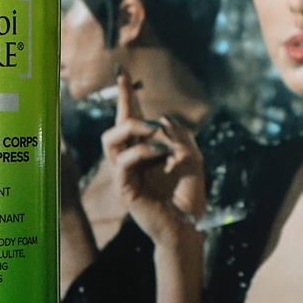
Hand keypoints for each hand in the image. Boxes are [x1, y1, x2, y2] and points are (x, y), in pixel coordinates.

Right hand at [100, 70, 206, 247]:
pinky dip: (144, 151)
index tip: (123, 73)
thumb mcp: (192, 159)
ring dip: (134, 129)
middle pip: (116, 125)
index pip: (131, 118)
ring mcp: (124, 174)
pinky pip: (125, 161)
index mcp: (145, 151)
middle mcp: (130, 160)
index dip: (127, 96)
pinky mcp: (124, 188)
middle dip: (128, 108)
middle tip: (154, 118)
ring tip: (156, 131)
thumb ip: (180, 137)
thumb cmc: (188, 196)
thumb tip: (163, 122)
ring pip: (111, 139)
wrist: (188, 228)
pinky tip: (163, 152)